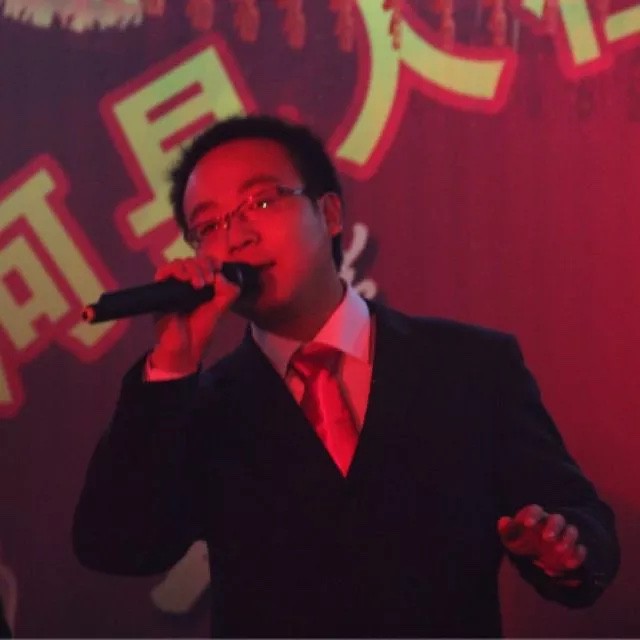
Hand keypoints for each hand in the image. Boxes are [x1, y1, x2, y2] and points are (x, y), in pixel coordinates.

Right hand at [149, 257, 241, 373]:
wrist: (184, 349)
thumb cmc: (199, 331)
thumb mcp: (218, 310)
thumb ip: (227, 294)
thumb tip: (222, 275)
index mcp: (200, 286)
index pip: (203, 263)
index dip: (210, 260)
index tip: (218, 266)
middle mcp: (185, 283)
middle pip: (192, 260)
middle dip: (203, 265)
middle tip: (209, 280)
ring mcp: (172, 286)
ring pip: (179, 262)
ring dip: (191, 268)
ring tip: (199, 283)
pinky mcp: (160, 290)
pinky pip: (163, 271)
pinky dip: (175, 270)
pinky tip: (185, 279)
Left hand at [497, 504, 586, 577]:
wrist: (536, 555)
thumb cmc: (521, 541)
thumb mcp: (510, 537)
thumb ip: (506, 529)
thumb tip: (503, 520)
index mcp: (535, 517)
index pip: (535, 510)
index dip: (532, 515)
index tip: (527, 524)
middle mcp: (552, 523)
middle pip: (557, 519)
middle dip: (554, 527)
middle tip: (547, 538)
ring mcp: (564, 536)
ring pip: (572, 531)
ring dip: (567, 540)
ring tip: (558, 550)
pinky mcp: (574, 549)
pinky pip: (580, 549)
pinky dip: (577, 556)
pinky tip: (569, 564)